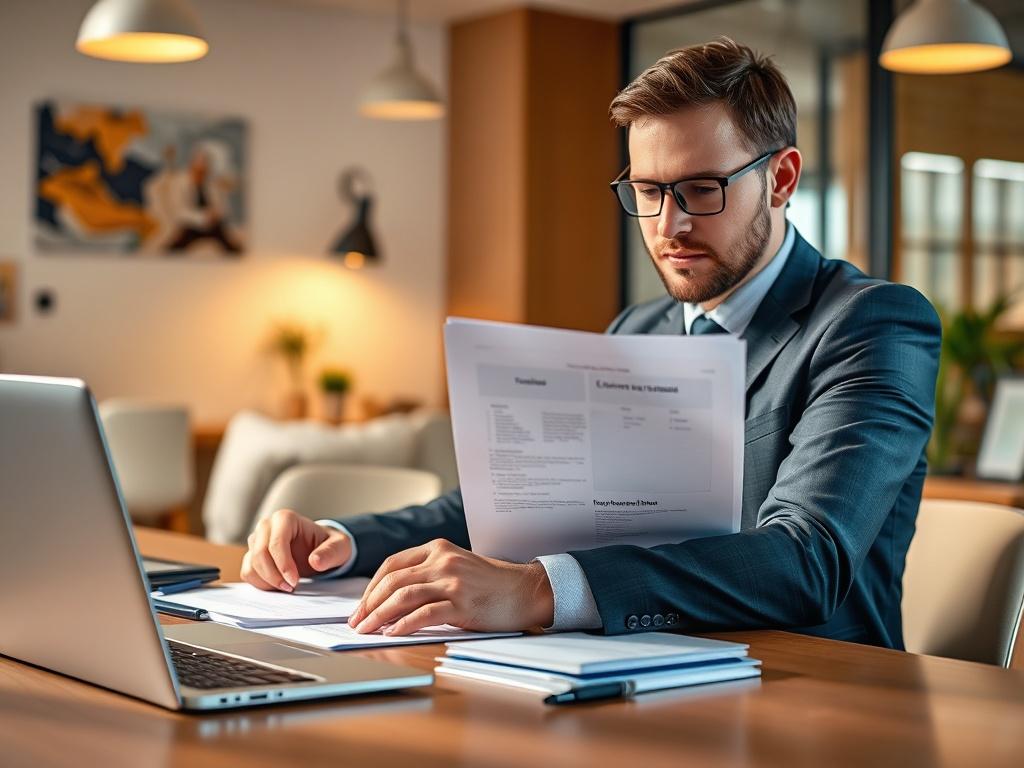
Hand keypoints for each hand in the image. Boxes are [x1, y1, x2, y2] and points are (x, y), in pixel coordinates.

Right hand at [241, 509, 351, 591]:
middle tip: (291, 588)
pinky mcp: (252, 555)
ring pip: (251, 564)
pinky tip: (278, 586)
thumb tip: (315, 561)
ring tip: (287, 587)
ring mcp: (257, 540)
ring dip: (267, 581)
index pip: (276, 542)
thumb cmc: (328, 544)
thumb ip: (330, 552)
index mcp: (285, 518)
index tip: (294, 581)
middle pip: (260, 554)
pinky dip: (261, 583)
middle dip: (274, 576)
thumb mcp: (339, 546)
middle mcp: (267, 526)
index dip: (283, 565)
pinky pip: (248, 572)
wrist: (319, 549)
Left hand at [346, 539, 553, 635]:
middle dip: (369, 604)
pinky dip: (404, 624)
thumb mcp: (456, 568)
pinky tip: (392, 633)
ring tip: (367, 631)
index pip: (392, 565)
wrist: (525, 591)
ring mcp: (452, 580)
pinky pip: (425, 613)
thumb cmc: (491, 584)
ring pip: (403, 596)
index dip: (371, 587)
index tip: (361, 607)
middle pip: (393, 581)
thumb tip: (390, 600)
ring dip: (380, 615)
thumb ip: (427, 574)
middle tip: (357, 623)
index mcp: (437, 548)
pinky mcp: (462, 602)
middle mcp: (442, 560)